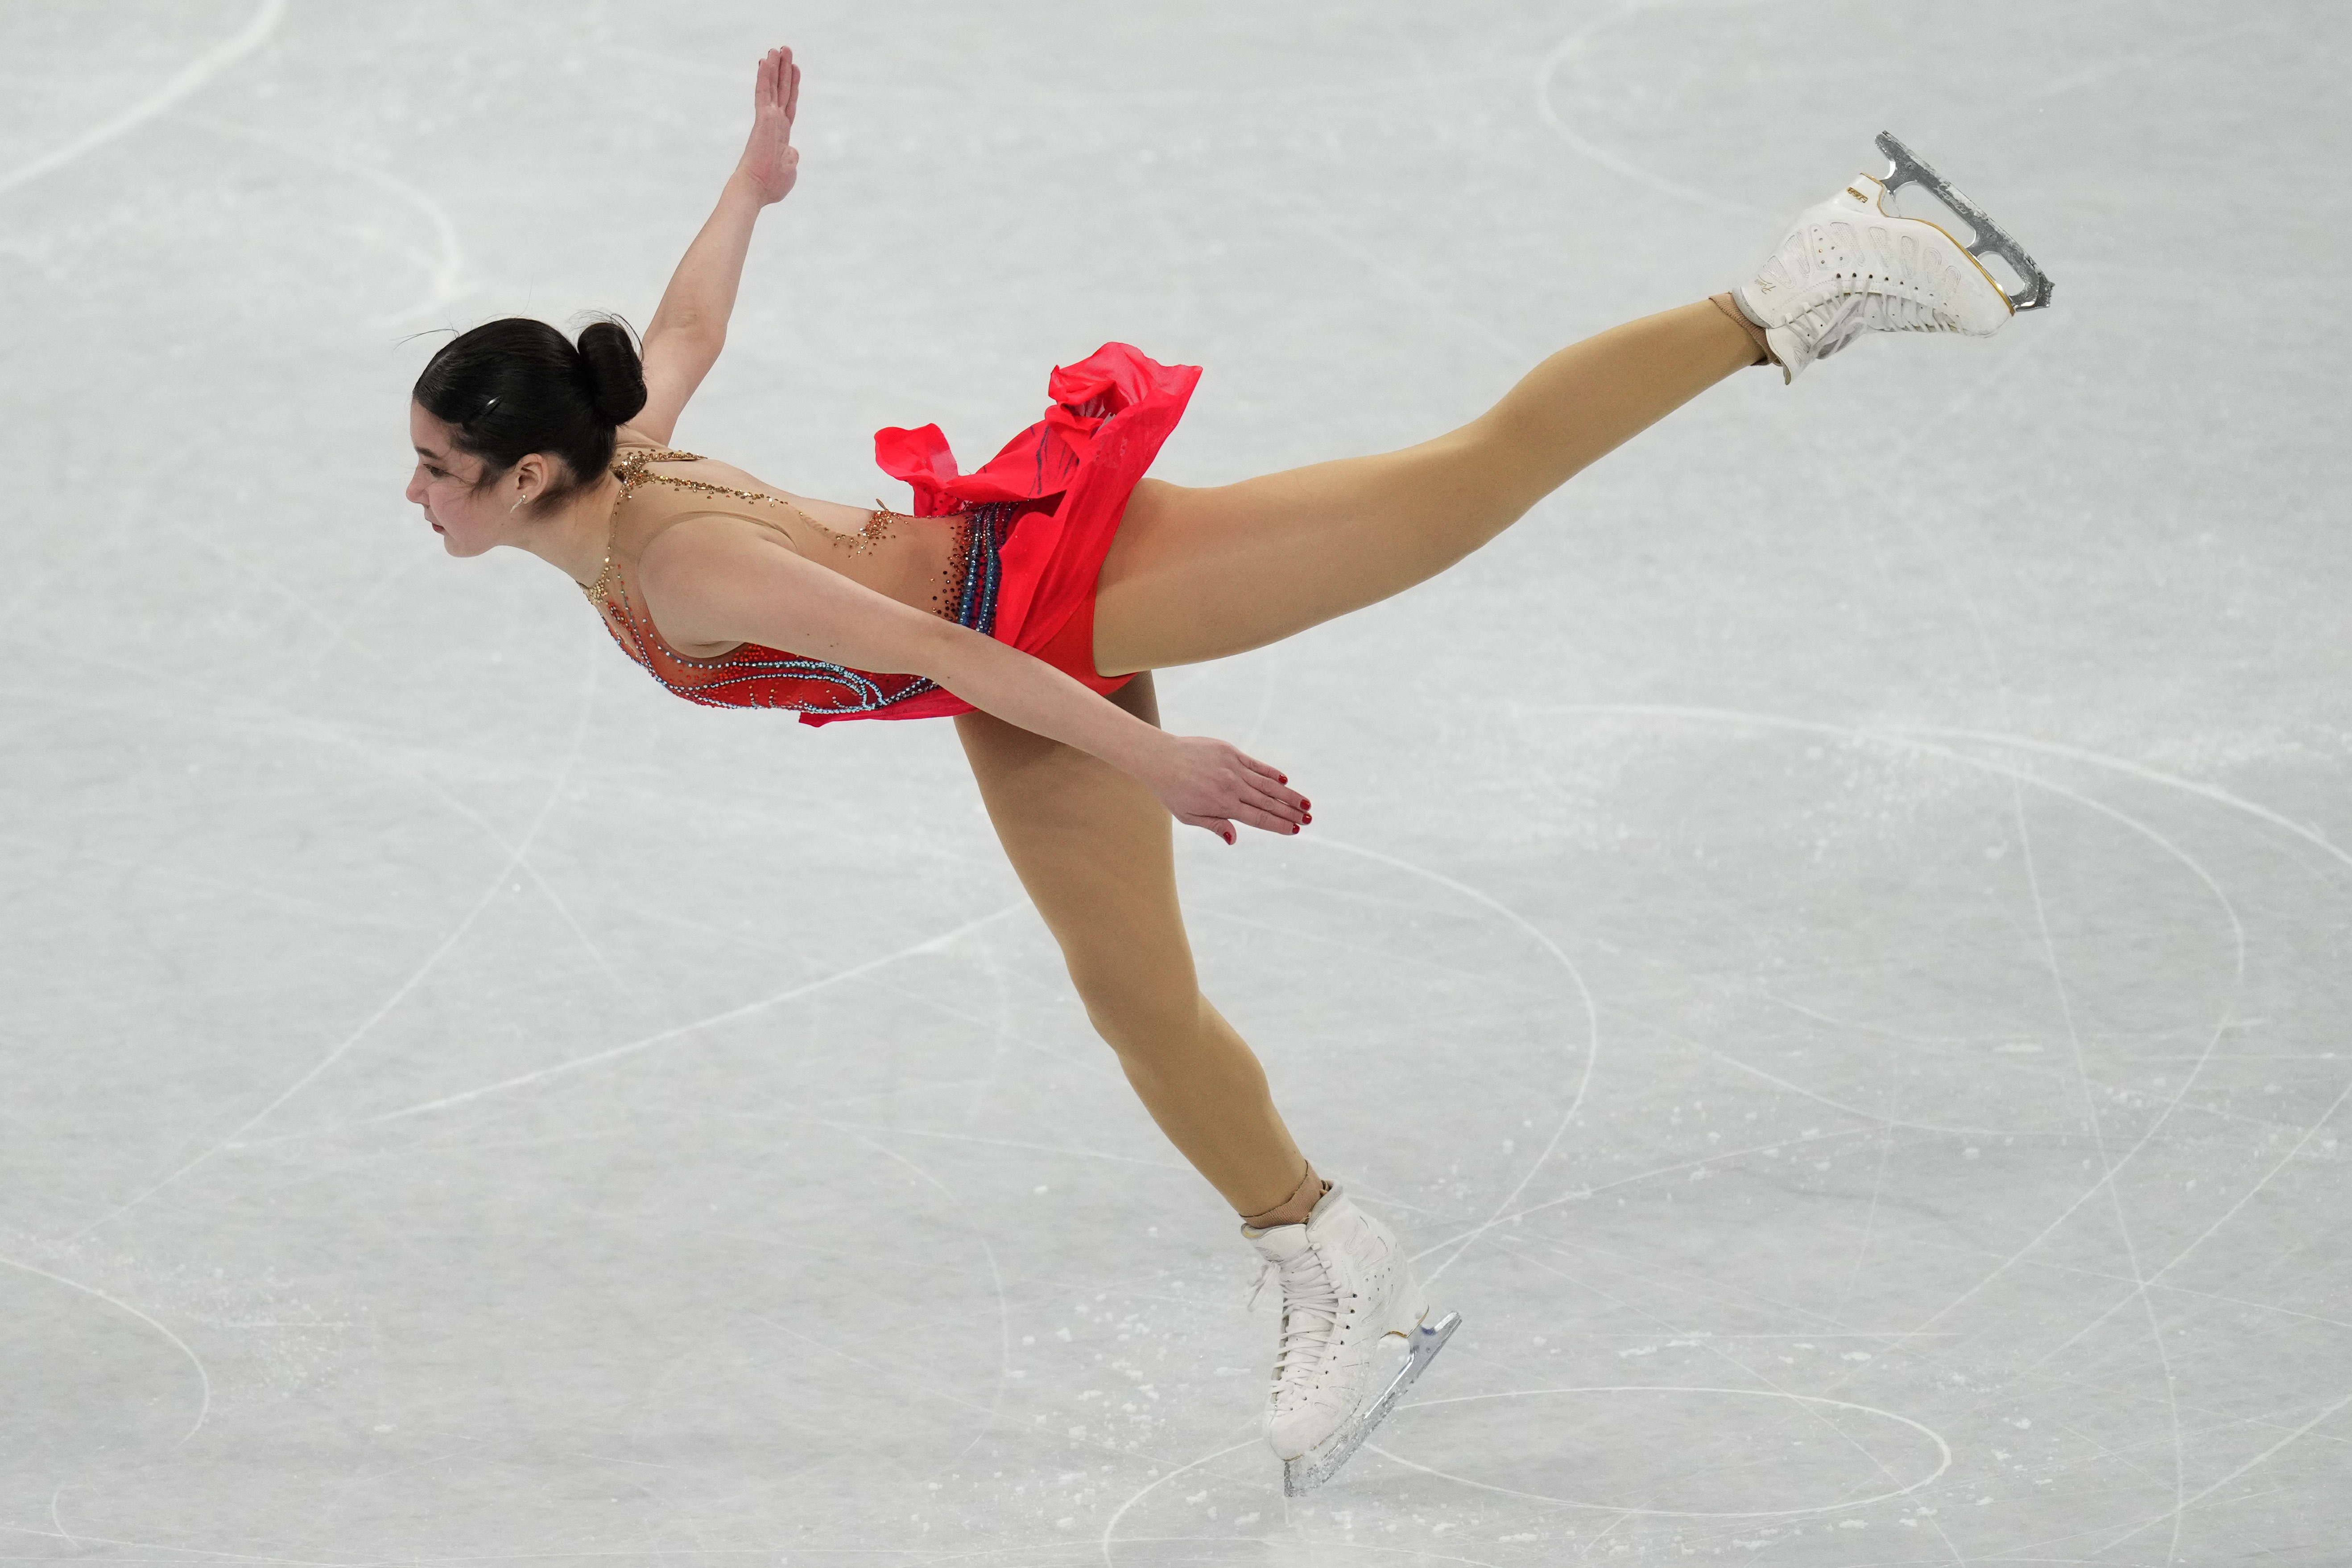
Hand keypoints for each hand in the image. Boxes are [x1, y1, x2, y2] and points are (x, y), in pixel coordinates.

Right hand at [737, 46, 800, 203]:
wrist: (756, 189)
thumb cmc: (770, 185)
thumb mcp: (789, 170)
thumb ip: (791, 158)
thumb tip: (793, 151)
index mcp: (781, 134)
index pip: (788, 104)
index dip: (792, 86)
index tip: (795, 69)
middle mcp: (774, 123)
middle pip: (781, 90)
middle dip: (784, 70)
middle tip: (785, 49)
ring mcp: (768, 119)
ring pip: (772, 87)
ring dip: (775, 67)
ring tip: (777, 48)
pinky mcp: (763, 118)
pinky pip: (764, 92)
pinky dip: (765, 76)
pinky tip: (766, 59)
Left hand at [1143, 734, 1310, 845]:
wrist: (1160, 758)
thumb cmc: (1172, 791)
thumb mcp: (1188, 816)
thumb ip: (1214, 825)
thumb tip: (1234, 839)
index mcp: (1222, 805)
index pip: (1258, 818)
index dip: (1278, 825)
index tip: (1295, 830)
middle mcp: (1232, 786)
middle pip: (1268, 802)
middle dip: (1290, 812)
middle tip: (1309, 819)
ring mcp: (1233, 767)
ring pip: (1267, 784)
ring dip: (1288, 794)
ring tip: (1306, 803)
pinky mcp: (1230, 753)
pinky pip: (1256, 765)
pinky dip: (1271, 773)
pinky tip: (1285, 780)